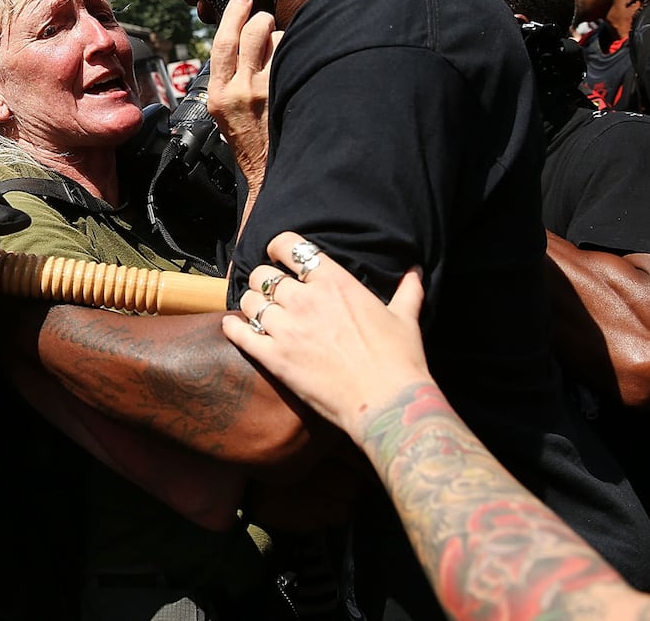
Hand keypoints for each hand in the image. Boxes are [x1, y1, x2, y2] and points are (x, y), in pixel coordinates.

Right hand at [206, 0, 279, 191]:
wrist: (268, 174)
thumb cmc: (250, 143)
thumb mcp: (224, 114)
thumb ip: (229, 80)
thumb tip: (243, 42)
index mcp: (217, 95)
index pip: (222, 43)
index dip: (233, 15)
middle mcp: (239, 90)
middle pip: (250, 32)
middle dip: (261, 18)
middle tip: (266, 20)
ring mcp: (265, 91)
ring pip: (275, 41)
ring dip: (281, 38)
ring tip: (282, 52)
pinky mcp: (286, 93)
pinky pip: (293, 55)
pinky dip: (296, 52)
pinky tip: (298, 64)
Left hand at [222, 231, 428, 443]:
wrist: (387, 403)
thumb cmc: (399, 360)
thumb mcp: (406, 318)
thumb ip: (406, 291)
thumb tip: (415, 271)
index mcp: (335, 282)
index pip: (290, 247)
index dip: (279, 248)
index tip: (280, 257)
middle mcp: (305, 300)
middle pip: (263, 274)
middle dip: (263, 279)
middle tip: (269, 290)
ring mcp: (287, 328)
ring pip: (249, 301)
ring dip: (251, 304)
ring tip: (257, 311)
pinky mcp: (274, 358)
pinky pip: (240, 334)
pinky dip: (233, 327)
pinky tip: (233, 326)